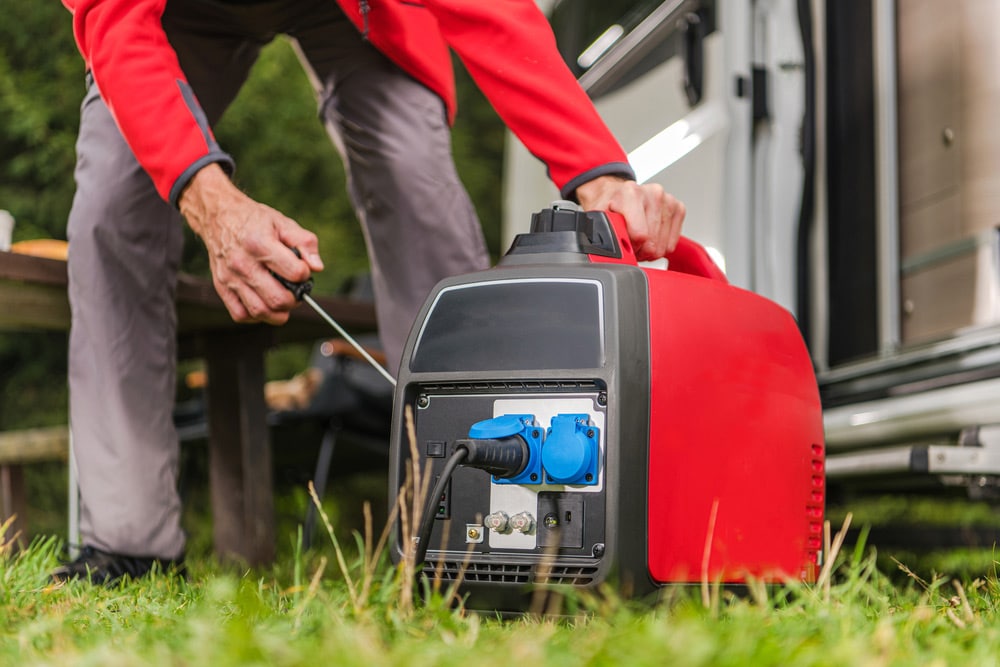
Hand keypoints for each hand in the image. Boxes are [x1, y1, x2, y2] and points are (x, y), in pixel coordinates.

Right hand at [178, 164, 323, 324]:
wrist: (218, 217)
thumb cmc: (254, 221)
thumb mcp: (283, 223)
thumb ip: (305, 243)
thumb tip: (317, 267)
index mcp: (259, 243)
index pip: (294, 273)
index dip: (305, 274)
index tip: (303, 270)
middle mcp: (242, 263)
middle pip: (277, 299)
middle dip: (295, 299)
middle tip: (297, 291)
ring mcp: (230, 278)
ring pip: (260, 311)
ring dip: (279, 313)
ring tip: (284, 299)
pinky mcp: (221, 288)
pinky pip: (241, 315)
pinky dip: (257, 316)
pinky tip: (265, 303)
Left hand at [575, 175, 685, 260]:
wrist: (616, 193)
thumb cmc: (608, 206)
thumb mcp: (597, 219)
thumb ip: (603, 233)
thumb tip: (613, 249)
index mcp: (632, 193)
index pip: (640, 235)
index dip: (630, 246)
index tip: (623, 240)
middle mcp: (653, 193)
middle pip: (652, 244)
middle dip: (638, 249)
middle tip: (629, 241)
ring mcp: (668, 200)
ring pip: (662, 247)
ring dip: (648, 249)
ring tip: (638, 238)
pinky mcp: (678, 209)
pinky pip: (671, 244)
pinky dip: (659, 245)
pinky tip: (649, 236)